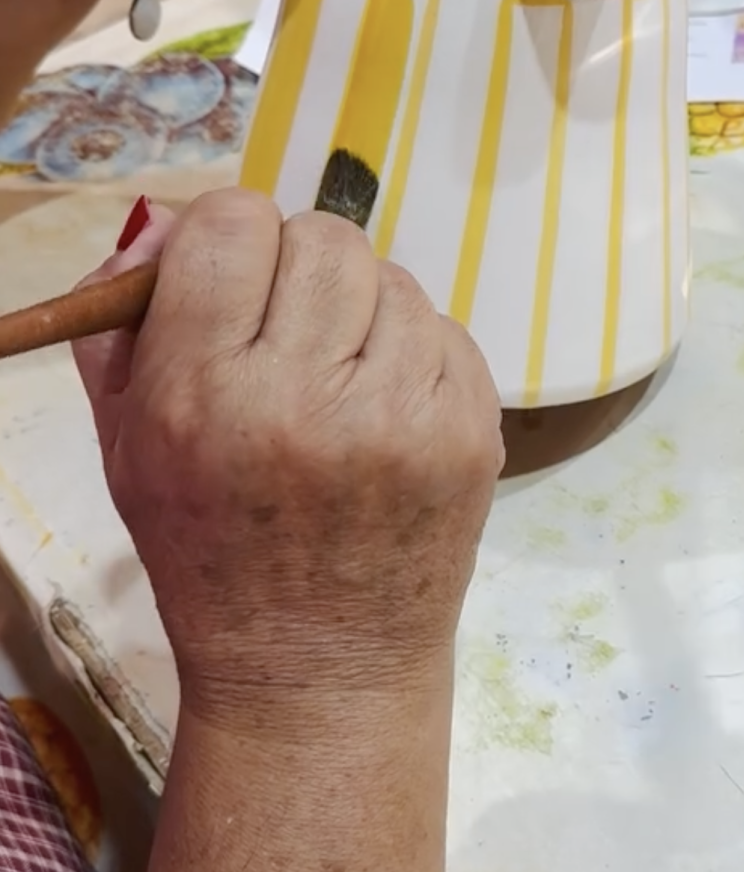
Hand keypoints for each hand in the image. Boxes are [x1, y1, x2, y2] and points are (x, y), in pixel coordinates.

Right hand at [72, 188, 503, 727]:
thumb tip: (160, 223)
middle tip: (289, 328)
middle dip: (298, 268)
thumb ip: (123, 324)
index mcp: (203, 397)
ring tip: (340, 379)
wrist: (319, 670)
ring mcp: (401, 416)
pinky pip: (444, 328)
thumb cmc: (209, 552)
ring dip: (361, 310)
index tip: (231, 274)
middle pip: (323, 237)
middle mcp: (306, 400)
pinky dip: (414, 352)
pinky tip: (386, 411)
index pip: (232, 226)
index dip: (227, 237)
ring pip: (391, 276)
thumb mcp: (126, 446)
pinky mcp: (470, 432)